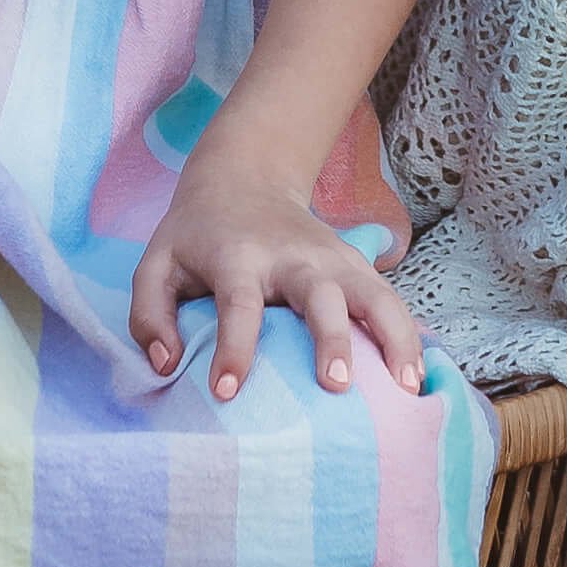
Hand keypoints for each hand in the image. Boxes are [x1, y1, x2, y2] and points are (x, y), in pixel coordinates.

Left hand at [129, 154, 425, 401]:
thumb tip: (167, 366)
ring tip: (405, 389)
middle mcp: (293, 256)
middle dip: (331, 337)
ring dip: (392, 337)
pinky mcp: (358, 264)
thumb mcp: (156, 264)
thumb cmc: (197, 236)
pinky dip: (409, 335)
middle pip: (319, 294)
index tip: (228, 390)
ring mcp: (333, 258)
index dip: (233, 346)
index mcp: (239, 257)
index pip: (238, 303)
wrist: (245, 177)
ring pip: (373, 293)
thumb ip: (149, 315)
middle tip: (337, 385)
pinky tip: (418, 377)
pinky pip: (391, 300)